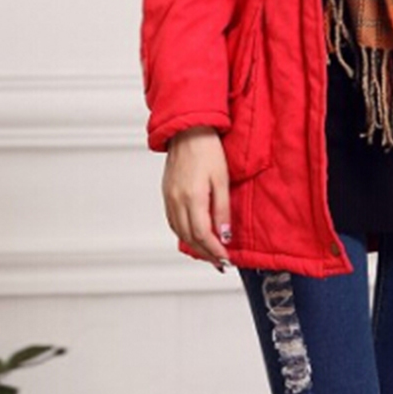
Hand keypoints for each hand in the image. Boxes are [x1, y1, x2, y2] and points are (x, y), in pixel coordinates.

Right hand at [162, 125, 231, 267]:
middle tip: (220, 262)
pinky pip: (173, 221)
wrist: (188, 131)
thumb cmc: (208, 150)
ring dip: (194, 246)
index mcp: (192, 198)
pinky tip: (194, 235)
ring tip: (209, 253)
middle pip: (189, 237)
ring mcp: (169, 198)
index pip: (203, 235)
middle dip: (205, 253)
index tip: (226, 260)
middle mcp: (177, 201)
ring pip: (179, 232)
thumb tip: (224, 236)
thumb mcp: (222, 180)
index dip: (215, 251)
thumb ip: (222, 210)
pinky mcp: (166, 193)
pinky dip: (183, 233)